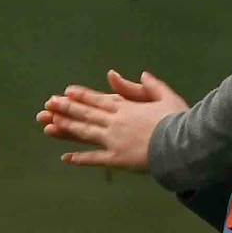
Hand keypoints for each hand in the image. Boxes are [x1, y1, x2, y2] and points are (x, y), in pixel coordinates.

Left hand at [36, 70, 188, 171]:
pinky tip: (65, 157)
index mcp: (127, 107)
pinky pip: (94, 158)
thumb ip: (151, 85)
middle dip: (66, 108)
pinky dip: (80, 158)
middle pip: (86, 114)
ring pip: (85, 132)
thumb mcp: (166, 96)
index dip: (81, 96)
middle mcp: (115, 122)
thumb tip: (141, 73)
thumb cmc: (179, 119)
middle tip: (48, 104)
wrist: (183, 143)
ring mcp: (113, 140)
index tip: (66, 92)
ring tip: (48, 125)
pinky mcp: (117, 158)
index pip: (98, 100)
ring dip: (66, 128)